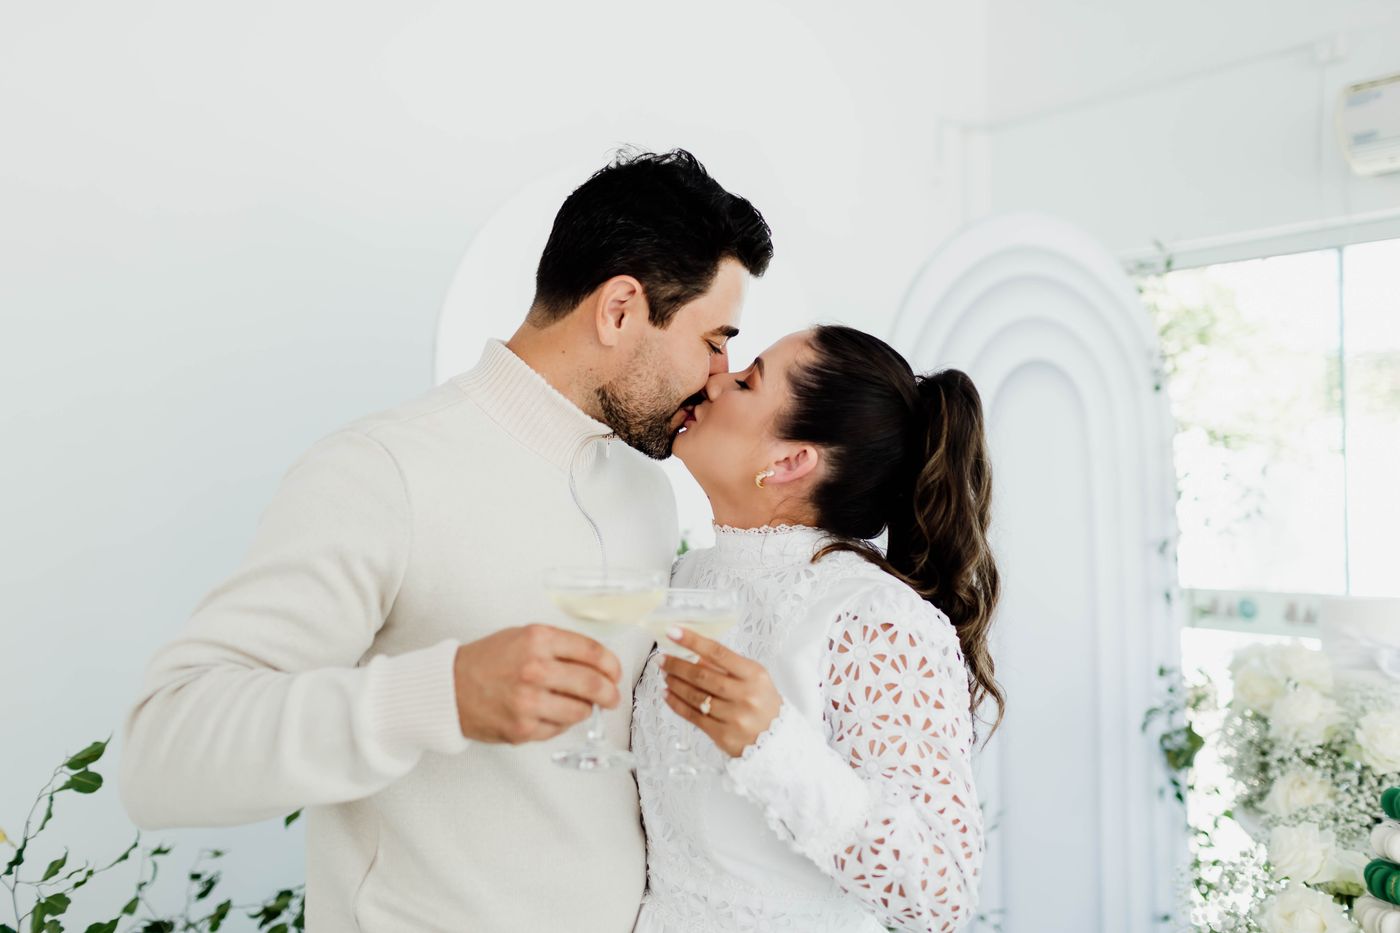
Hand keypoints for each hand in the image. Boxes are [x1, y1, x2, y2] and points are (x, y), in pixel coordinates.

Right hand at [453, 624, 622, 743]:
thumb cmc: (487, 661)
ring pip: (581, 710)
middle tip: (612, 697)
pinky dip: (561, 722)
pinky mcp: (523, 728)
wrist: (449, 688)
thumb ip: (559, 647)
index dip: (611, 664)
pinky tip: (549, 712)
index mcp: (537, 640)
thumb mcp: (523, 637)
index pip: (591, 651)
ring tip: (576, 704)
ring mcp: (529, 701)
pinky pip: (560, 728)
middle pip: (593, 683)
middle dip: (609, 693)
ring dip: (585, 709)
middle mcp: (534, 669)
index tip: (615, 672)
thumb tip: (599, 664)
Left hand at [661, 626, 781, 757]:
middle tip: (662, 658)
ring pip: (695, 696)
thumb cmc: (763, 703)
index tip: (674, 632)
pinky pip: (693, 717)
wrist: (778, 740)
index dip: (693, 641)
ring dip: (675, 683)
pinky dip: (676, 704)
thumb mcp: (753, 678)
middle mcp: (745, 695)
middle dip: (677, 665)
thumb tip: (695, 653)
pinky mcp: (723, 735)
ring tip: (665, 675)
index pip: (718, 652)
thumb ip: (726, 666)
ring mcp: (734, 717)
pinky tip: (668, 695)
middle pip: (702, 676)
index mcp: (754, 675)